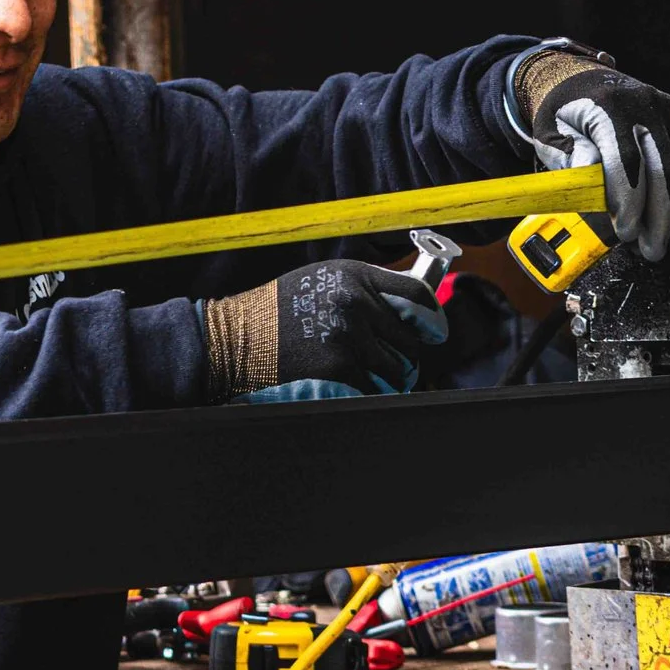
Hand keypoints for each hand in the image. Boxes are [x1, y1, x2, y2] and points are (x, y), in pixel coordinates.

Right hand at [202, 260, 447, 398]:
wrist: (234, 340)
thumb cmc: (277, 312)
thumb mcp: (321, 281)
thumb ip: (364, 290)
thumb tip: (413, 311)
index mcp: (354, 276)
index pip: (416, 294)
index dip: (431, 317)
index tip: (434, 332)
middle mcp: (356, 302)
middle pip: (411, 339)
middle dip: (402, 354)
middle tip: (383, 361)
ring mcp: (349, 337)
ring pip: (399, 368)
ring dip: (389, 378)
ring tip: (365, 375)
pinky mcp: (340, 369)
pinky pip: (376, 389)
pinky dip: (369, 393)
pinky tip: (349, 386)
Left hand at [508, 40, 669, 260]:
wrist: (580, 80)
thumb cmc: (563, 112)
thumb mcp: (550, 135)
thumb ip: (570, 160)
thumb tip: (594, 186)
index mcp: (609, 106)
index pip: (626, 160)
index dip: (629, 200)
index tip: (625, 230)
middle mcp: (644, 104)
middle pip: (663, 169)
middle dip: (659, 216)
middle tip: (650, 249)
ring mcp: (665, 109)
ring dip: (669, 211)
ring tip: (654, 240)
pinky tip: (659, 216)